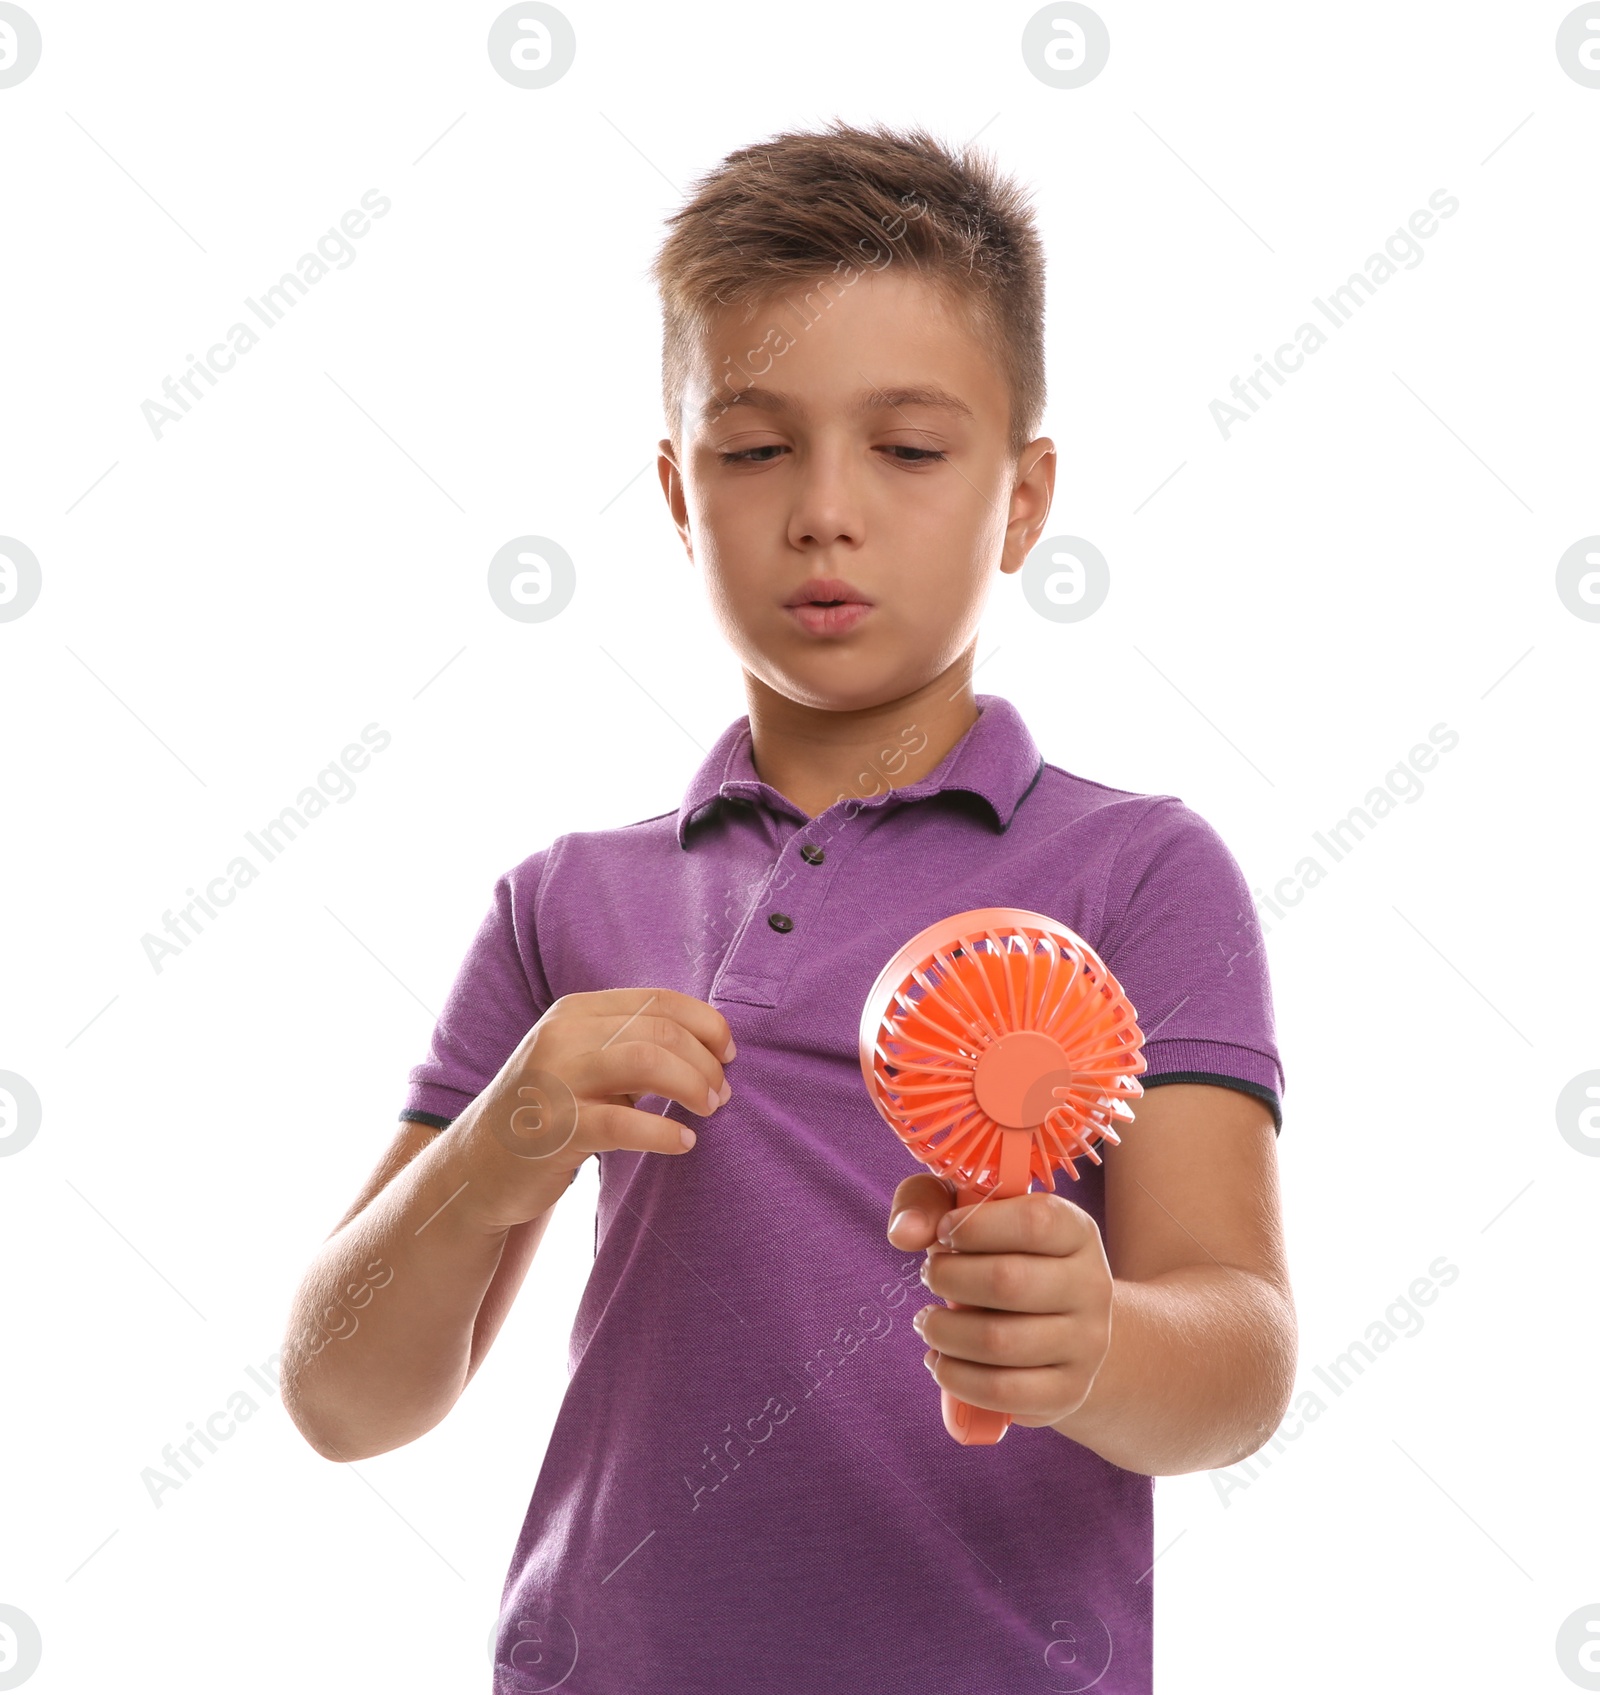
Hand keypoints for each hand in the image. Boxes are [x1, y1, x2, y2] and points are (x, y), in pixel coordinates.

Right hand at [460, 989, 735, 1231]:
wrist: (476, 1168)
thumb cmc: (549, 1113)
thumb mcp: (582, 1062)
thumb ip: (632, 1044)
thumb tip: (714, 1048)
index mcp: (574, 1011)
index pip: (659, 1000)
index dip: (706, 1023)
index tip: (728, 1054)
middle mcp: (561, 1036)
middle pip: (660, 1030)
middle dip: (705, 1062)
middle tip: (722, 1095)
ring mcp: (554, 1081)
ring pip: (647, 1061)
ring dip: (692, 1086)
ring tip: (708, 1111)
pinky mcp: (553, 1130)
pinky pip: (625, 1123)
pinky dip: (665, 1132)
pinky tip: (683, 1142)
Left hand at [885, 1172, 1113, 1427]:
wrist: (1063, 1327)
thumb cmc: (1003, 1256)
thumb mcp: (971, 1215)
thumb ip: (928, 1203)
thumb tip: (904, 1234)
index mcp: (1077, 1231)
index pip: (1035, 1221)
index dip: (976, 1225)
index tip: (944, 1231)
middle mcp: (1092, 1286)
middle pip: (1009, 1281)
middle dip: (949, 1278)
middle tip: (930, 1275)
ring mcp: (1086, 1343)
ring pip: (999, 1341)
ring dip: (943, 1331)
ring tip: (928, 1320)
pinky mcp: (1068, 1391)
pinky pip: (1001, 1391)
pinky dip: (955, 1377)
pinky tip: (940, 1360)